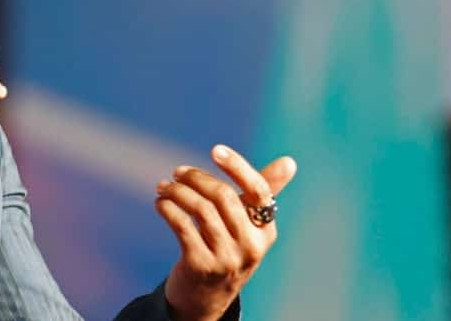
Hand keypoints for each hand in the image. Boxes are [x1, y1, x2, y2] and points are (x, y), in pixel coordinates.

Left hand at [154, 145, 297, 320]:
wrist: (206, 299)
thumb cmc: (227, 251)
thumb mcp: (247, 226)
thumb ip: (262, 193)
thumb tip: (290, 161)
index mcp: (266, 232)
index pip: (259, 192)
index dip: (237, 167)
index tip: (216, 150)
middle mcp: (251, 246)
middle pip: (223, 196)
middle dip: (196, 178)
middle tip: (177, 172)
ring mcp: (227, 258)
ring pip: (200, 209)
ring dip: (176, 192)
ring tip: (163, 187)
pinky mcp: (201, 266)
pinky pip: (182, 225)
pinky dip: (167, 208)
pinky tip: (160, 204)